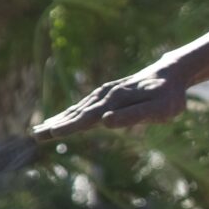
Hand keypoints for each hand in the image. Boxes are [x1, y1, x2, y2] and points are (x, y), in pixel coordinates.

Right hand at [31, 67, 191, 141]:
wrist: (173, 73)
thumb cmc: (169, 96)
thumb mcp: (159, 109)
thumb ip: (133, 115)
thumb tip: (105, 123)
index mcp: (115, 101)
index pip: (88, 117)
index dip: (70, 126)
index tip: (52, 133)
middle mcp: (107, 96)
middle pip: (78, 113)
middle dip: (57, 124)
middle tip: (36, 135)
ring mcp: (106, 94)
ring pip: (79, 108)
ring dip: (60, 119)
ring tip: (40, 130)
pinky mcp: (109, 94)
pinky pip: (85, 105)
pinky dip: (71, 113)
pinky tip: (62, 119)